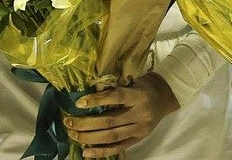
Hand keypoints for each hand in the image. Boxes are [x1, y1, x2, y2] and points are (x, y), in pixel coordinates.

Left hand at [64, 73, 179, 157]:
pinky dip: (101, 152)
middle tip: (68, 121)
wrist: (164, 97)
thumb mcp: (132, 80)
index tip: (78, 103)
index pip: (116, 97)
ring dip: (88, 137)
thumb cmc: (143, 86)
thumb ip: (115, 86)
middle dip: (85, 123)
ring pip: (111, 137)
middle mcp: (140, 114)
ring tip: (72, 133)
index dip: (96, 100)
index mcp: (139, 95)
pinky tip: (86, 152)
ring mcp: (140, 129)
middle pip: (109, 121)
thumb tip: (87, 91)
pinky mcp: (138, 139)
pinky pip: (118, 148)